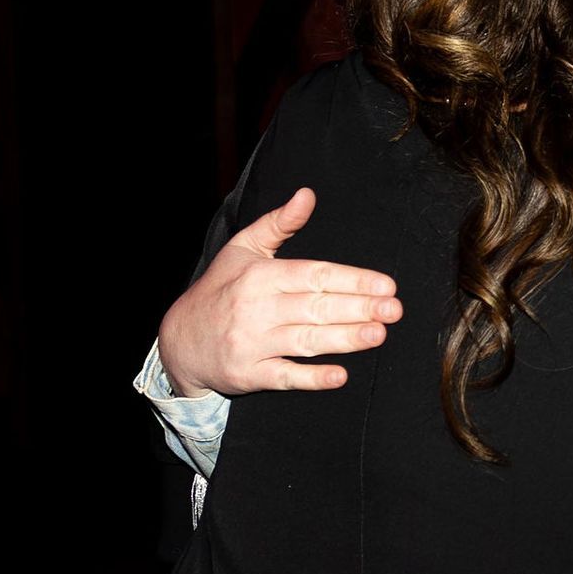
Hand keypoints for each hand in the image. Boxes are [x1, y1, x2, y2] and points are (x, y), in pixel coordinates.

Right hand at [157, 188, 402, 396]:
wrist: (179, 341)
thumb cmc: (219, 290)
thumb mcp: (243, 250)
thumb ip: (278, 223)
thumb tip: (307, 195)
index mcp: (261, 276)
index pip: (314, 275)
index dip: (352, 280)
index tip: (386, 285)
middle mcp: (256, 308)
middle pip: (315, 307)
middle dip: (358, 308)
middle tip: (393, 310)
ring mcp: (251, 343)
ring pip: (305, 341)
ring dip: (344, 339)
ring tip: (378, 334)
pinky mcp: (248, 374)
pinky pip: (284, 377)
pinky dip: (311, 378)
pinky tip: (339, 375)